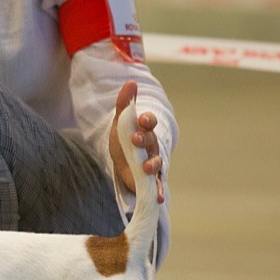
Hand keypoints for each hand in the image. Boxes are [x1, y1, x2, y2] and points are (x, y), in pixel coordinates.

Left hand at [108, 80, 164, 202]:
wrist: (122, 157)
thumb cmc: (124, 136)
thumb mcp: (120, 121)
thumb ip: (124, 103)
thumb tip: (131, 81)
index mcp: (145, 129)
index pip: (150, 122)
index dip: (147, 120)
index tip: (143, 119)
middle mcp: (152, 145)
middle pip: (151, 141)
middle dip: (144, 140)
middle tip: (136, 140)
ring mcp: (152, 162)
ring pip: (156, 162)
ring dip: (153, 164)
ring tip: (146, 168)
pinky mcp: (149, 178)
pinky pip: (156, 184)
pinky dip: (158, 190)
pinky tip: (159, 197)